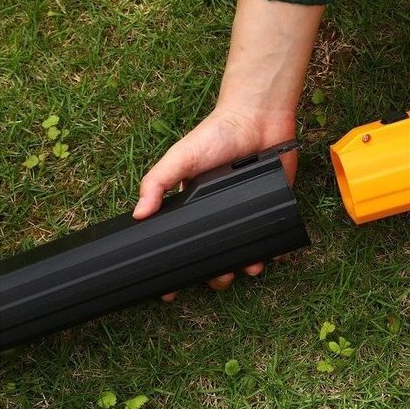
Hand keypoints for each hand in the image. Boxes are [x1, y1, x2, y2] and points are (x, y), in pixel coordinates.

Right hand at [133, 107, 296, 294]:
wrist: (257, 118)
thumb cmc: (216, 135)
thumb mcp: (181, 157)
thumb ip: (158, 182)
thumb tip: (137, 215)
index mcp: (193, 206)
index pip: (183, 242)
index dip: (177, 265)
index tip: (170, 290)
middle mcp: (219, 212)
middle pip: (214, 253)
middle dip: (215, 273)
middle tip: (218, 277)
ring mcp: (246, 211)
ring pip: (243, 250)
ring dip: (244, 265)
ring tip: (248, 268)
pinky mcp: (271, 205)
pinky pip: (271, 234)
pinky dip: (272, 249)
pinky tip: (270, 255)